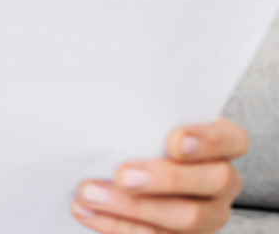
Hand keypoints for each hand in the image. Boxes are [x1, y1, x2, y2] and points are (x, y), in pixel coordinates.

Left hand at [73, 118, 247, 233]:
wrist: (124, 170)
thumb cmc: (136, 135)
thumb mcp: (143, 119)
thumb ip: (138, 114)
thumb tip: (102, 96)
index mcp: (221, 144)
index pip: (231, 139)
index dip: (208, 141)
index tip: (174, 141)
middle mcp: (222, 180)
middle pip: (215, 181)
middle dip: (167, 179)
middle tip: (122, 175)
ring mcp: (207, 213)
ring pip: (189, 218)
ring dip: (134, 208)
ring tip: (90, 194)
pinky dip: (118, 226)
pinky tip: (86, 210)